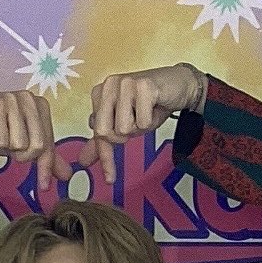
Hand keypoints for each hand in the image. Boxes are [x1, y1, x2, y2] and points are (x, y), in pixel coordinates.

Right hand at [0, 89, 61, 189]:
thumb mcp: (23, 145)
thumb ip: (45, 157)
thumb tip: (68, 175)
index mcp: (41, 105)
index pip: (48, 144)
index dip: (45, 167)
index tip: (43, 186)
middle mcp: (29, 98)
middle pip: (36, 146)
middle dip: (20, 154)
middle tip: (7, 143)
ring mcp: (12, 98)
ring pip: (18, 144)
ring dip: (4, 146)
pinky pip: (1, 140)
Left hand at [84, 66, 202, 184]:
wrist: (179, 85)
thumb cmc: (151, 104)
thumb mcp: (125, 123)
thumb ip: (105, 139)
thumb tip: (83, 161)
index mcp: (99, 93)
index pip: (97, 132)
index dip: (105, 157)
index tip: (110, 179)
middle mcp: (108, 85)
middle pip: (106, 132)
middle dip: (124, 136)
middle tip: (137, 122)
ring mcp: (124, 83)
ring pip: (124, 128)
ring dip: (140, 127)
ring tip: (147, 111)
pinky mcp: (142, 85)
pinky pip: (143, 122)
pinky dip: (152, 120)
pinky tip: (155, 106)